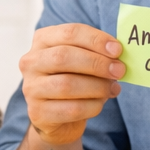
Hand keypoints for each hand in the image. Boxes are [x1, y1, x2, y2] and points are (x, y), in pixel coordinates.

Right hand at [18, 23, 124, 145]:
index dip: (95, 40)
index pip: (69, 33)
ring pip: (67, 85)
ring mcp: (31, 88)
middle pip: (64, 56)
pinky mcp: (37, 113)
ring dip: (97, 86)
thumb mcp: (81, 61)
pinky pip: (71, 109)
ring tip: (113, 89)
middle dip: (97, 63)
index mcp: (42, 41)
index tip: (117, 50)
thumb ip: (96, 53)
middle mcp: (31, 62)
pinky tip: (100, 103)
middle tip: (119, 70)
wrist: (57, 116)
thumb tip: (117, 56)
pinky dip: (92, 106)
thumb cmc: (73, 80)